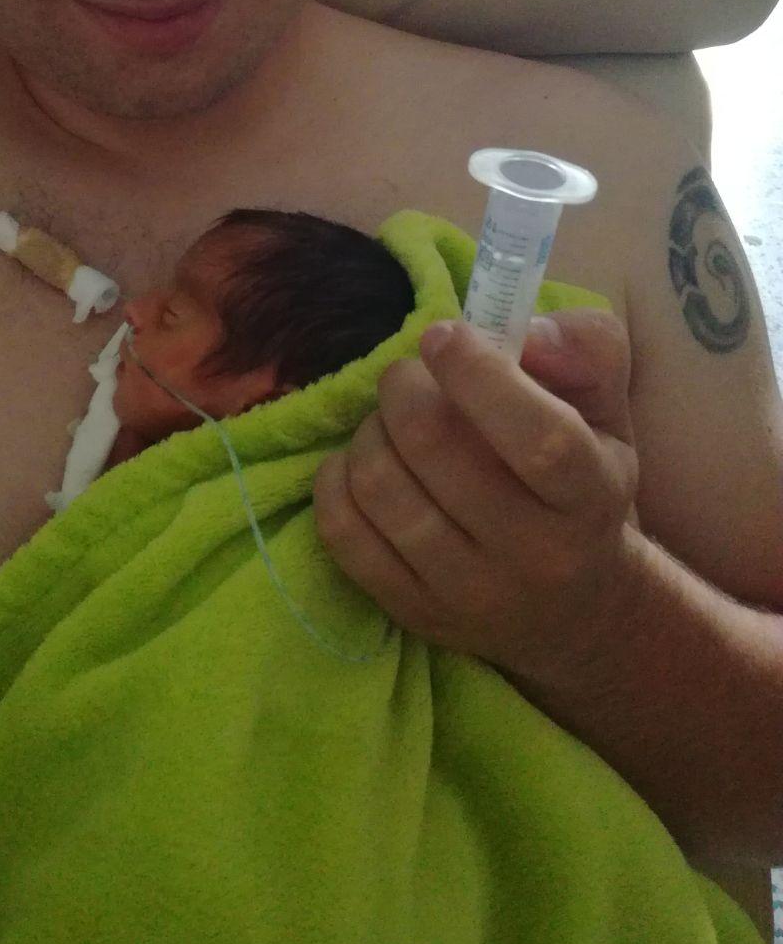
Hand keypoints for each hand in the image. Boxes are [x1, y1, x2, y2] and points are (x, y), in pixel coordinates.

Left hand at [312, 310, 643, 688]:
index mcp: (589, 496)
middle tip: (410, 376)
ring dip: (369, 430)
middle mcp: (534, 553)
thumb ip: (584, 350)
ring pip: (380, 485)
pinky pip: (342, 530)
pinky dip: (336, 478)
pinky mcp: (412, 611)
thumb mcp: (607, 411)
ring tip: (390, 422)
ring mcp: (467, 592)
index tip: (443, 335)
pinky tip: (363, 464)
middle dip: (403, 386)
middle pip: (433, 446)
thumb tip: (527, 332)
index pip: (538, 439)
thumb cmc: (581, 484)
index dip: (477, 375)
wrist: (574, 610)